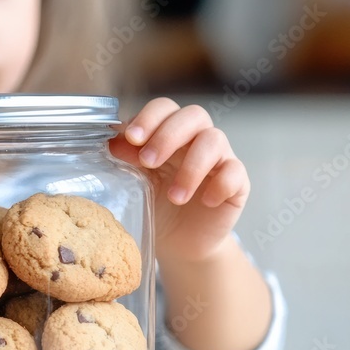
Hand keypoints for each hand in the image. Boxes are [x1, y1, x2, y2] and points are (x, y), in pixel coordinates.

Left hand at [109, 98, 249, 263]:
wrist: (177, 241)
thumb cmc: (154, 202)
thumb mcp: (135, 180)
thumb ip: (127, 158)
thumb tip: (111, 141)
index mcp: (169, 132)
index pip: (165, 107)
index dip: (150, 117)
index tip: (132, 137)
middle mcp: (196, 139)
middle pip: (193, 115)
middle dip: (168, 136)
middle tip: (148, 162)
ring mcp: (220, 158)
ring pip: (215, 140)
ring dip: (191, 167)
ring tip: (173, 197)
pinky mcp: (238, 182)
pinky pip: (236, 171)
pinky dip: (220, 184)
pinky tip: (205, 201)